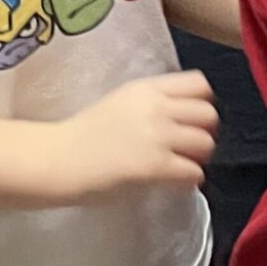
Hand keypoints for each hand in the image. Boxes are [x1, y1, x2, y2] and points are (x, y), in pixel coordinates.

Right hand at [42, 72, 217, 202]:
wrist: (57, 159)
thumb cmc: (85, 134)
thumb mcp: (122, 102)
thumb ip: (155, 102)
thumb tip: (187, 116)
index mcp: (147, 88)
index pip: (199, 83)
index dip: (202, 103)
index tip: (190, 119)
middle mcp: (156, 108)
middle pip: (209, 114)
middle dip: (204, 132)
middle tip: (188, 147)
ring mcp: (156, 137)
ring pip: (205, 144)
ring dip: (197, 158)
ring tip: (180, 164)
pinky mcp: (154, 166)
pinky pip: (194, 172)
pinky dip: (189, 179)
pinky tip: (174, 181)